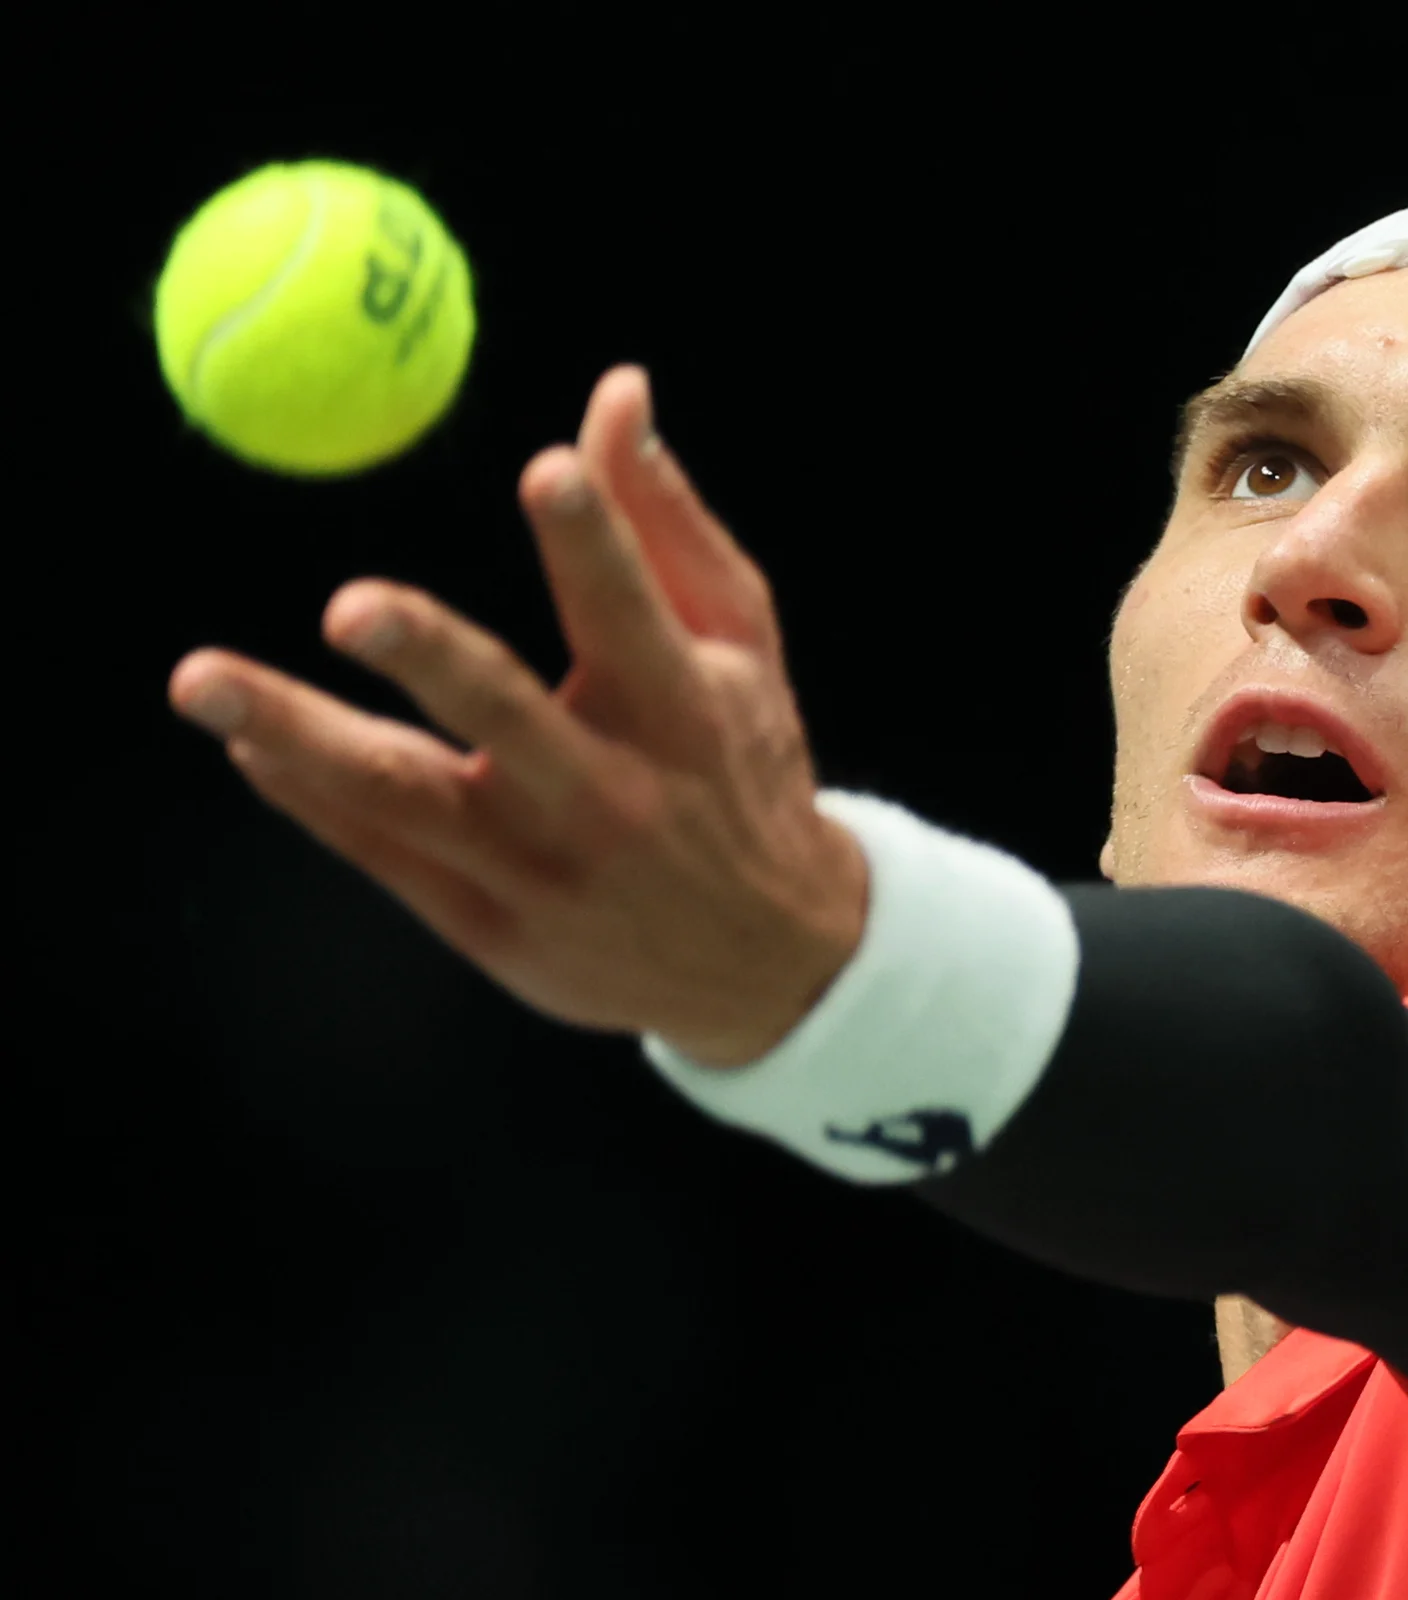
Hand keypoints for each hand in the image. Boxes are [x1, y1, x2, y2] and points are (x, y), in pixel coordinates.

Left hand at [168, 365, 867, 1069]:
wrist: (763, 958)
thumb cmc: (739, 768)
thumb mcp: (737, 646)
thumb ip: (666, 522)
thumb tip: (615, 390)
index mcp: (683, 711)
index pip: (632, 613)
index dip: (592, 539)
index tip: (547, 470)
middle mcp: (610, 793)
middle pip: (506, 717)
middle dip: (431, 658)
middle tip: (352, 608)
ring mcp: (542, 867)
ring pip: (406, 797)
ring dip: (300, 737)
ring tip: (202, 681)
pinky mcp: (490, 924)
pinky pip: (381, 851)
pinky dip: (310, 795)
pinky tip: (248, 742)